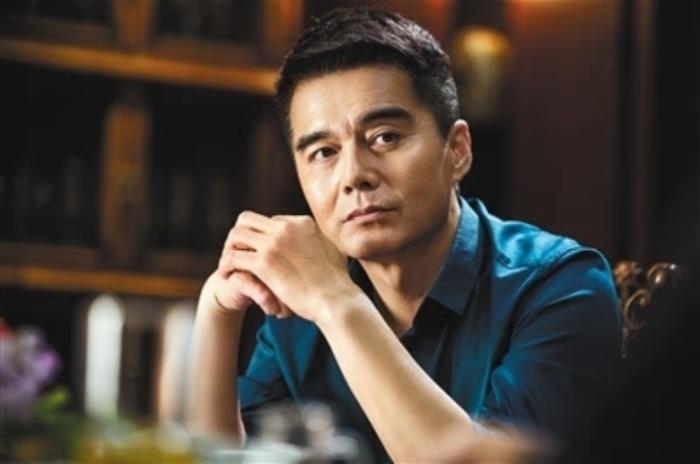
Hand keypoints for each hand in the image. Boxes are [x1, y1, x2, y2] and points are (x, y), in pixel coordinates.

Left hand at [220, 211, 357, 321]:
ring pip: (236, 234)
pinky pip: (234, 257)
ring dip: (230, 248)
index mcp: (302, 222)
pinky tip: (227, 276)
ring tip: (229, 264)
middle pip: (248, 219)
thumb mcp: (333, 251)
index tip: (258, 251)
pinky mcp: (264, 263)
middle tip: (237, 253)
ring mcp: (274, 243)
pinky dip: (227, 265)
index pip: (271, 220)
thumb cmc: (338, 283)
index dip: (262, 236)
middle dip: (240, 235)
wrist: (336, 300)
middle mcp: (286, 227)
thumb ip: (320, 242)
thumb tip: (319, 240)